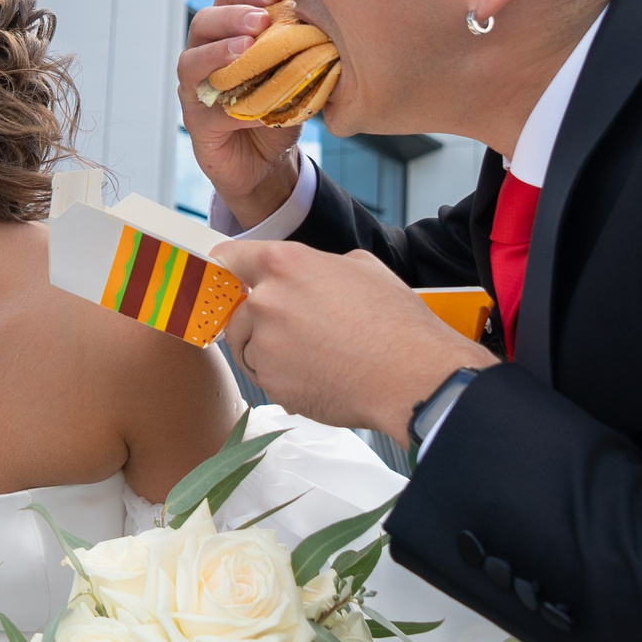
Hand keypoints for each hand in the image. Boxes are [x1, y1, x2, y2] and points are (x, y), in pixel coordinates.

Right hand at [177, 0, 305, 228]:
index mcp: (230, 32)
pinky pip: (204, 107)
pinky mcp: (196, 121)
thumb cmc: (280, 107)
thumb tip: (330, 24)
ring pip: (191, 60)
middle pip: (205, 21)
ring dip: (218, 51)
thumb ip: (304, 47)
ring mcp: (196, 88)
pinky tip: (254, 104)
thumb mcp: (298, 72)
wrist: (268, 162)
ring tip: (246, 47)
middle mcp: (205, 54)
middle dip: (233, 15)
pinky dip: (230, 103)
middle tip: (262, 19)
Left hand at [212, 240, 493, 444]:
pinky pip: (266, 378)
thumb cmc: (395, 321)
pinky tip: (321, 376)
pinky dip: (285, 379)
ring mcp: (266, 346)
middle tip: (299, 331)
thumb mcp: (361, 266)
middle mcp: (266, 302)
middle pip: (237, 311)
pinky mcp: (272, 384)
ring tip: (316, 355)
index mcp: (284, 264)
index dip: (230, 267)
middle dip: (258, 320)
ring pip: (249, 347)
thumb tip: (306, 274)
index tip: (228, 277)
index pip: (230, 257)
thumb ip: (317, 265)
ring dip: (270, 352)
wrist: (413, 377)